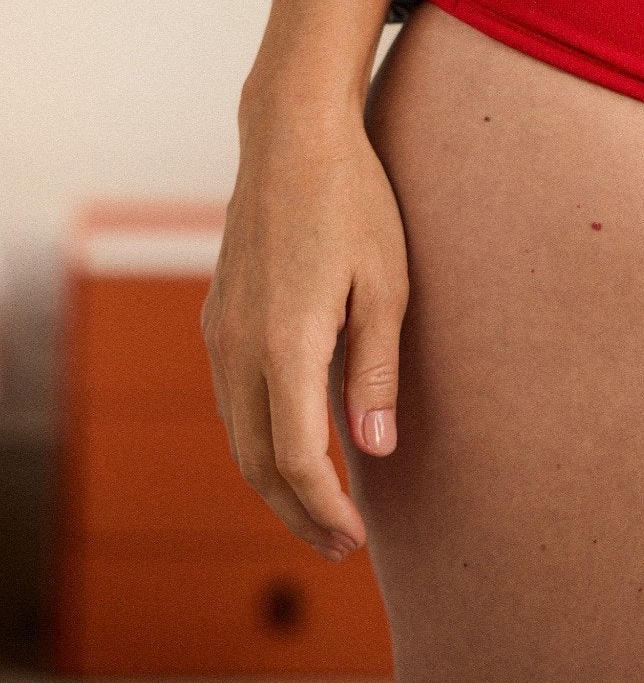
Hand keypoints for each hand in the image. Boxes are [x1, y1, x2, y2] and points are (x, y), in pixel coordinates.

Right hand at [200, 94, 408, 558]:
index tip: (355, 538)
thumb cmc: (354, 200)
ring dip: (273, 480)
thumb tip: (376, 452)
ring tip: (319, 509)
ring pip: (236, 433)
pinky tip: (292, 444)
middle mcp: (239, 345)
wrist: (292, 136)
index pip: (296, 457)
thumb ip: (377, 372)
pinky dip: (256, 438)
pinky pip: (230, 398)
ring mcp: (220, 330)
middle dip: (297, 511)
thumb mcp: (387, 284)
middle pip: (257, 461)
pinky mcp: (217, 315)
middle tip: (340, 547)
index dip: (324, 506)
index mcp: (286, 343)